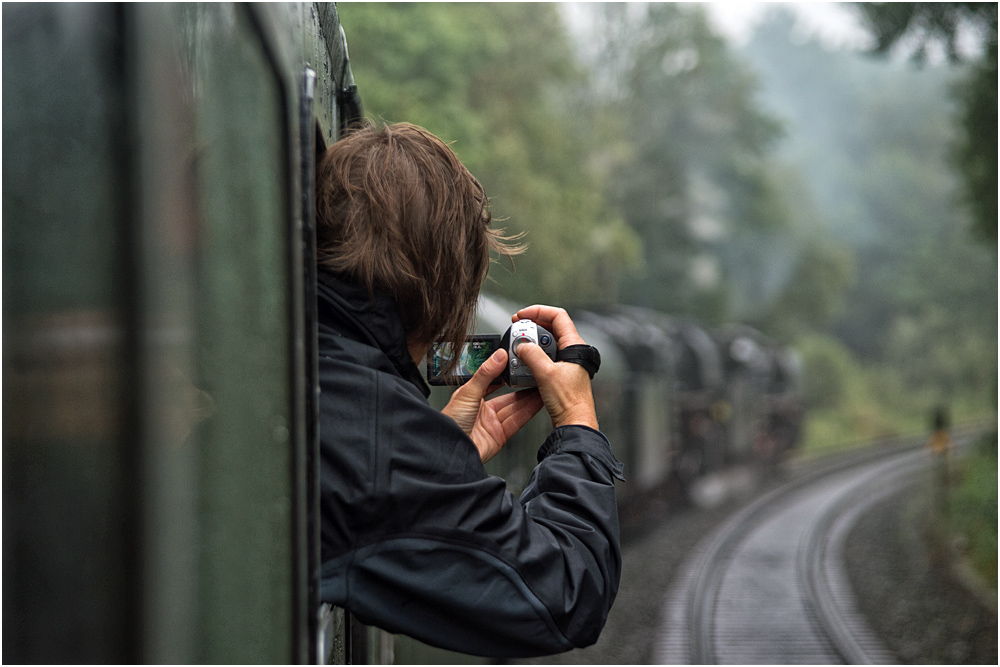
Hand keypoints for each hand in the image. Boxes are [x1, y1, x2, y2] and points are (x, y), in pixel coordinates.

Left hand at [442, 348, 543, 463]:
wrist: (452, 450)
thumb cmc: (450, 423)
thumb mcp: (468, 392)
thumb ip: (485, 374)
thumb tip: (498, 356)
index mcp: (471, 398)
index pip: (492, 383)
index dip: (505, 375)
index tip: (517, 366)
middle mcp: (482, 411)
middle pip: (507, 397)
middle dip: (521, 388)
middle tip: (533, 377)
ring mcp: (491, 425)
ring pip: (514, 409)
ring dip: (528, 399)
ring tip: (540, 388)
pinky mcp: (499, 437)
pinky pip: (517, 422)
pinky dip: (528, 412)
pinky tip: (537, 403)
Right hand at [512, 306, 598, 429]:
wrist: (574, 422)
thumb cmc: (569, 401)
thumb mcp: (546, 374)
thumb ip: (532, 355)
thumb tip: (521, 344)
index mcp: (574, 346)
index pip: (558, 316)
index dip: (539, 311)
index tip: (522, 315)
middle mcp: (571, 352)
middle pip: (550, 328)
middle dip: (532, 327)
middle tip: (517, 329)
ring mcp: (566, 363)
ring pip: (546, 343)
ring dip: (531, 343)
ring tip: (518, 347)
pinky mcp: (560, 374)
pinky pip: (545, 358)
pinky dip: (533, 357)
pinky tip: (524, 362)